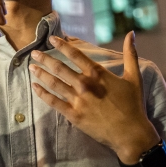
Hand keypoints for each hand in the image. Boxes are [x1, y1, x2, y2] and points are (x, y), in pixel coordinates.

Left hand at [29, 32, 158, 163]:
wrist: (130, 133)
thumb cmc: (133, 105)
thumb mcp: (134, 77)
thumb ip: (130, 54)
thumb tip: (131, 33)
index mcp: (98, 74)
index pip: (75, 55)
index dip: (62, 45)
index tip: (52, 39)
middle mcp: (85, 85)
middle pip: (59, 68)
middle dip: (45, 58)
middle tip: (34, 52)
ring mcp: (78, 100)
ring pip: (54, 83)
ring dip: (41, 73)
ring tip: (31, 67)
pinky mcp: (73, 115)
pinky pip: (53, 102)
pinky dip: (42, 93)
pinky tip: (34, 87)